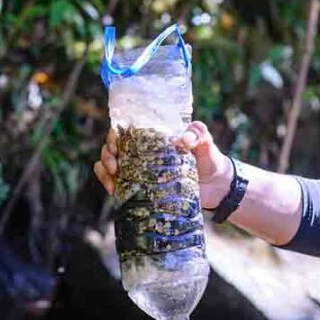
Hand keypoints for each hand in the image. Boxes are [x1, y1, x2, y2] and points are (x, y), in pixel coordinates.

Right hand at [93, 121, 234, 209]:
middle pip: (111, 147)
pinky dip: (107, 183)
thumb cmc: (209, 158)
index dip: (114, 134)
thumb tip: (183, 140)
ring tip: (113, 178)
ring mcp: (137, 170)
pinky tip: (113, 190)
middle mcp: (140, 151)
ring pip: (108, 164)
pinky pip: (115, 183)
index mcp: (152, 136)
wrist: (215, 187)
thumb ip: (198, 135)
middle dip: (106, 153)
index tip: (116, 144)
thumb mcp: (205, 142)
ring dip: (104, 169)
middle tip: (115, 165)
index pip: (125, 129)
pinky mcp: (138, 188)